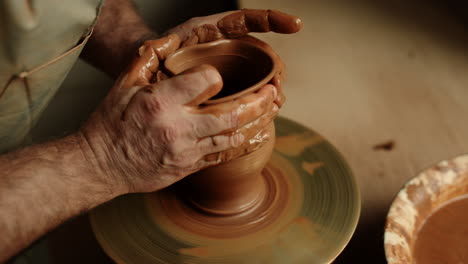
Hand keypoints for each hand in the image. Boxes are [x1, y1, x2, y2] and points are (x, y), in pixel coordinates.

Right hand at [80, 57, 276, 194]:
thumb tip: (169, 40)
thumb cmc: (110, 124)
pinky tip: (254, 134)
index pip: (207, 81)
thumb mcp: (123, 86)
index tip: (216, 77)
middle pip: (231, 114)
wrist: (100, 166)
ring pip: (232, 137)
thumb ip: (148, 61)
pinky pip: (221, 157)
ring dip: (256, 123)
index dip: (216, 76)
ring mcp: (185, 152)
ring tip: (271, 110)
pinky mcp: (187, 168)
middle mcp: (178, 128)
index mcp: (162, 102)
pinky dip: (241, 144)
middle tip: (273, 92)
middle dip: (258, 102)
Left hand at [164, 9, 302, 106]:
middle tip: (278, 88)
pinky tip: (266, 114)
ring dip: (272, 88)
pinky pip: (250, 94)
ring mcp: (230, 69)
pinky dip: (260, 103)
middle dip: (276, 69)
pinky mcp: (229, 90)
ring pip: (260, 75)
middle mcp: (225, 49)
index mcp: (211, 33)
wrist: (149, 80)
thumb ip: (159, 49)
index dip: (271, 20)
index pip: (245, 21)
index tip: (295, 25)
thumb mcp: (155, 52)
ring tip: (275, 103)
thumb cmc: (154, 62)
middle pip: (260, 53)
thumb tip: (167, 46)